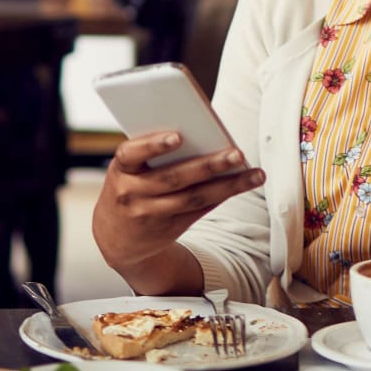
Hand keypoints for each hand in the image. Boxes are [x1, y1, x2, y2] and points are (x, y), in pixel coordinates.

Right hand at [94, 132, 262, 275]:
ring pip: (194, 198)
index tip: (178, 136)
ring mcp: (151, 214)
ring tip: (255, 174)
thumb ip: (151, 154)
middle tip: (237, 154)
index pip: (131, 154)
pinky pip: (199, 211)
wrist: (115, 238)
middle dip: (208, 165)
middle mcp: (133, 194)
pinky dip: (222, 196)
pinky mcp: (169, 228)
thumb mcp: (127, 170)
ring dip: (228, 185)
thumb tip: (201, 133)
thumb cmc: (128, 187)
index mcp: (121, 170)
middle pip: (174, 179)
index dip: (153, 145)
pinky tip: (242, 184)